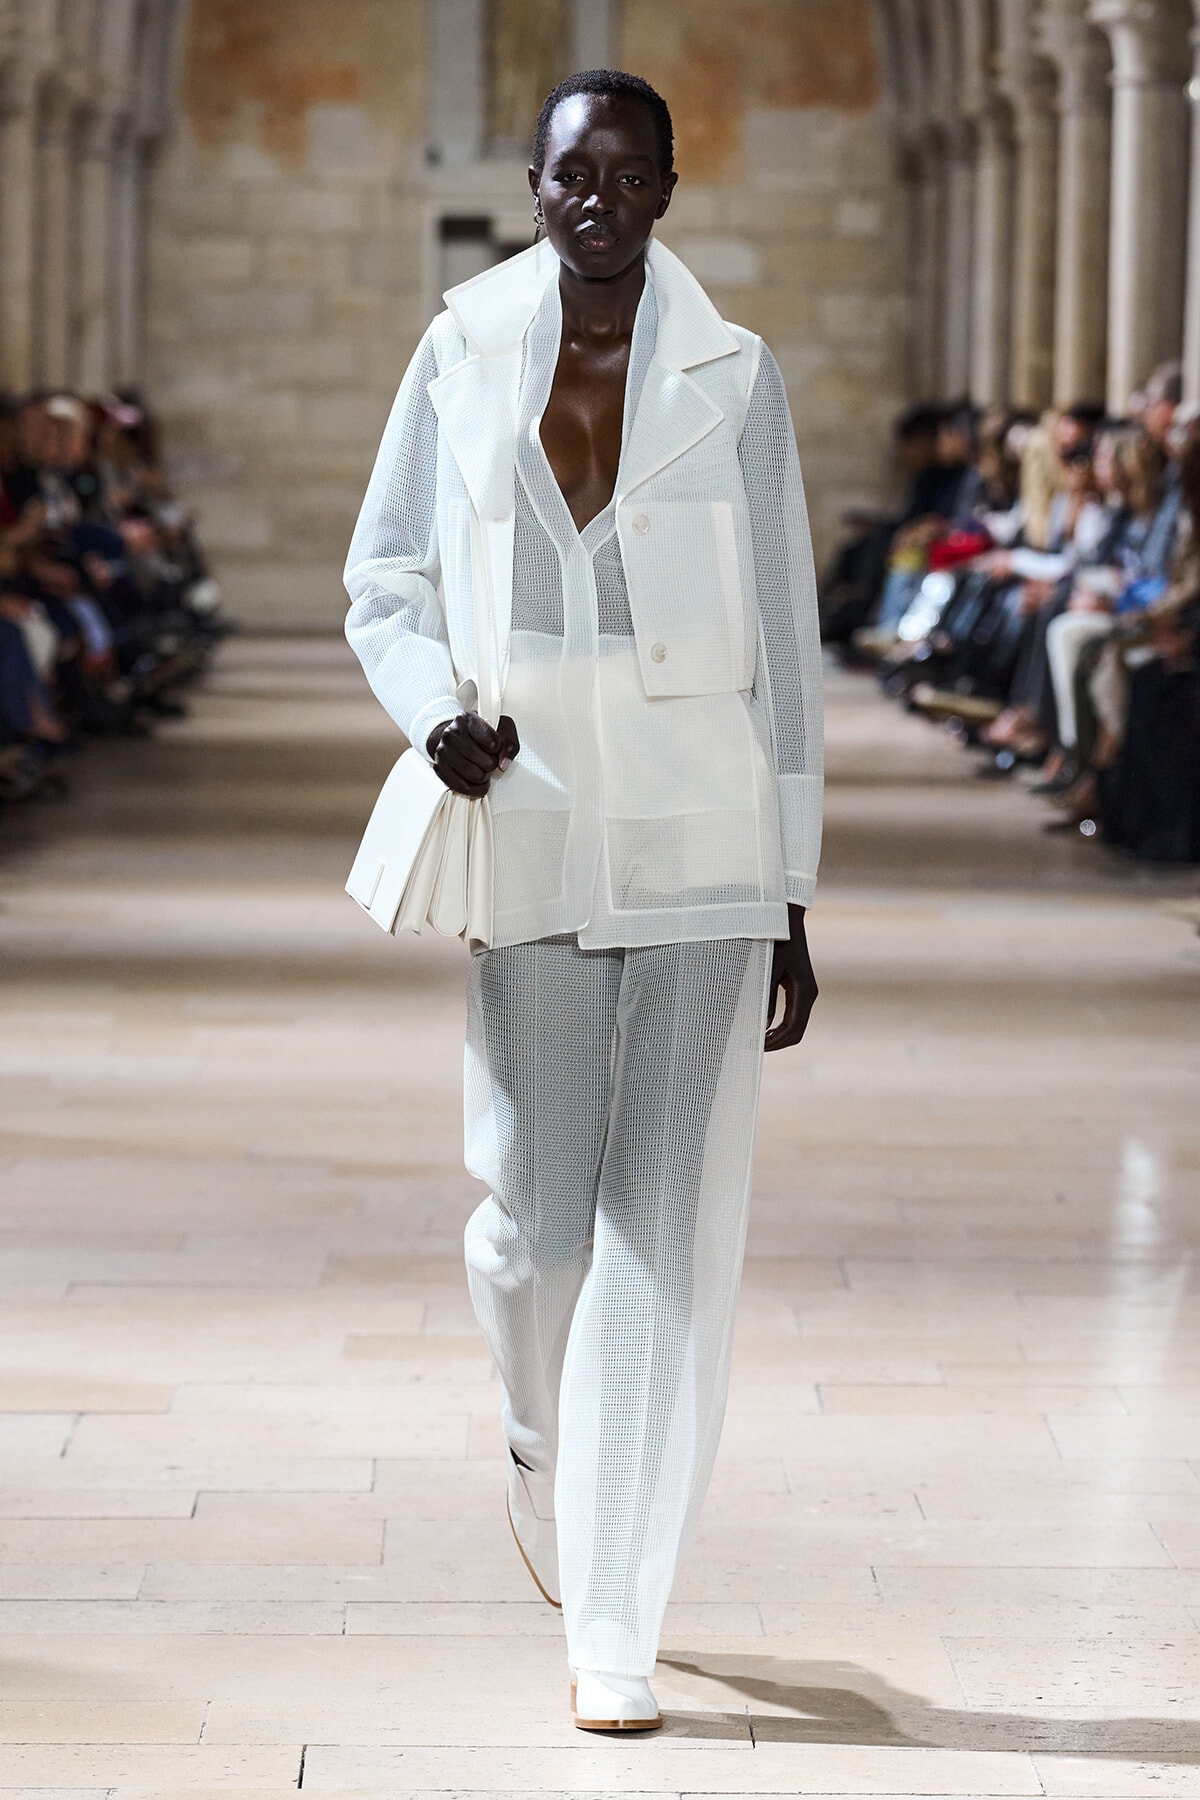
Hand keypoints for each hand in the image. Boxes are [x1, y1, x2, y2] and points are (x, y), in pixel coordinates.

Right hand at [426, 712, 519, 796]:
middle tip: (488, 761)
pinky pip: (464, 788)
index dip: (499, 750)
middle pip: (487, 763)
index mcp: (467, 719)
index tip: (495, 748)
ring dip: (485, 777)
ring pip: (477, 776)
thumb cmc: (479, 733)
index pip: (495, 744)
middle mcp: (451, 734)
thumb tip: (504, 764)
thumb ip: (509, 744)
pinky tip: (479, 783)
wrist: (455, 737)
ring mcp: (442, 752)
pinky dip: (476, 789)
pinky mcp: (439, 768)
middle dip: (492, 765)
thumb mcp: (500, 728)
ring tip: (482, 769)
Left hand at [765, 904, 817, 1051]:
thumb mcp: (768, 969)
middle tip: (755, 1048)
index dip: (776, 1041)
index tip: (758, 1046)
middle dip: (778, 1043)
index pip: (793, 1028)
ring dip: (779, 1036)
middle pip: (797, 1032)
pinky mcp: (799, 989)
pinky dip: (780, 1026)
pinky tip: (765, 1027)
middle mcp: (809, 994)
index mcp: (804, 991)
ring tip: (758, 1041)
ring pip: (796, 1025)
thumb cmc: (776, 942)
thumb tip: (762, 1024)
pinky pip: (793, 1015)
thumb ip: (766, 997)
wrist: (786, 921)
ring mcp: (806, 992)